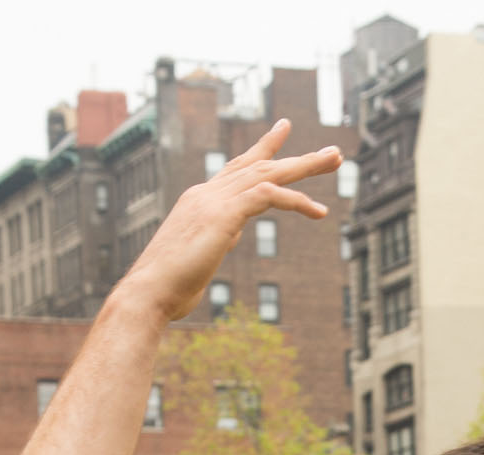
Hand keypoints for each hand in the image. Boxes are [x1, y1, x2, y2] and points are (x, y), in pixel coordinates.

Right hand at [114, 120, 339, 322]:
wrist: (147, 293)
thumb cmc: (169, 287)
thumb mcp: (201, 257)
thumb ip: (218, 240)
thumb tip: (232, 235)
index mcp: (199, 201)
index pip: (236, 167)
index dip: (262, 149)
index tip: (283, 131)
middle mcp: (206, 194)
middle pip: (258, 164)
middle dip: (297, 156)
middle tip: (331, 151)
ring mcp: (213, 201)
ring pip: (267, 172)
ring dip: (305, 165)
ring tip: (336, 161)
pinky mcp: (222, 215)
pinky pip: (267, 195)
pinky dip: (295, 199)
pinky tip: (318, 210)